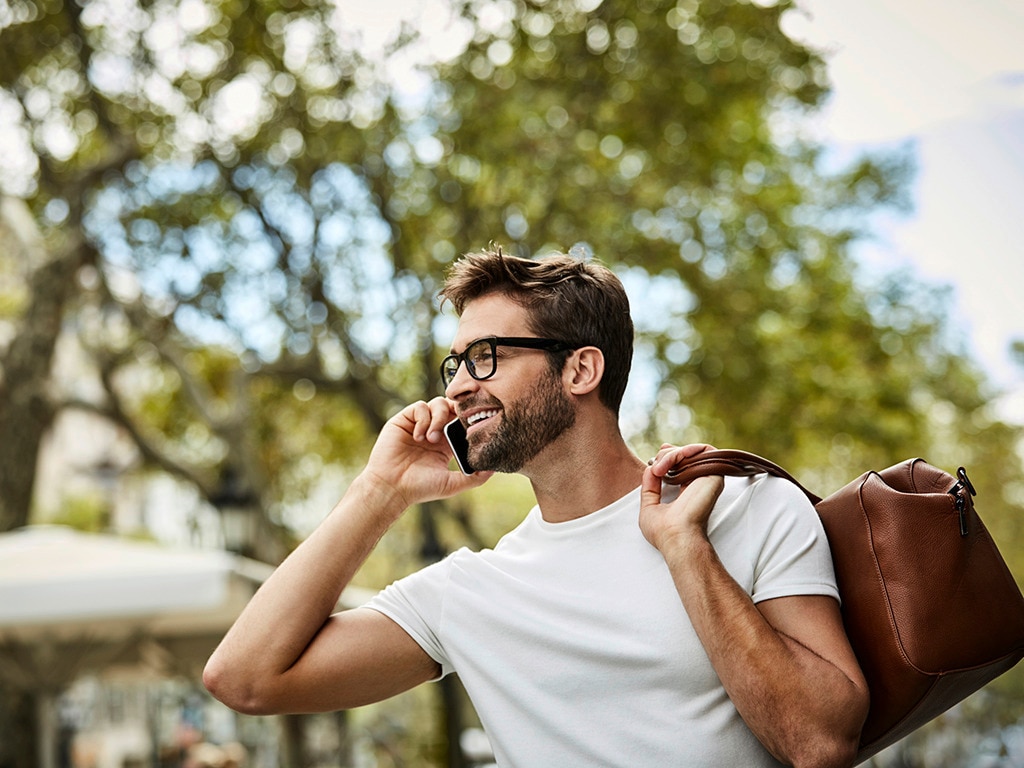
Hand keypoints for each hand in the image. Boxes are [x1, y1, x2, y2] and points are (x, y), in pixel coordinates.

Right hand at [360, 397, 492, 511]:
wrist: (392, 487)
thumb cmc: (420, 487)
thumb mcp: (452, 484)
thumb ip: (474, 477)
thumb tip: (494, 468)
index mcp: (446, 443)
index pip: (462, 422)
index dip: (470, 420)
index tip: (476, 425)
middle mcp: (433, 430)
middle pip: (452, 407)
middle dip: (458, 411)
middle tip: (460, 422)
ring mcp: (419, 424)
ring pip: (438, 403)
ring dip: (439, 418)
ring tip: (433, 439)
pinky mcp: (404, 420)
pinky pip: (420, 407)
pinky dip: (424, 419)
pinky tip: (420, 437)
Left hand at [639, 443, 722, 551]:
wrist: (677, 538)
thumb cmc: (663, 531)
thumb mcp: (649, 506)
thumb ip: (650, 486)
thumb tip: (651, 467)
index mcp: (687, 490)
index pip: (682, 463)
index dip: (668, 455)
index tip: (653, 462)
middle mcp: (699, 482)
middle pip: (685, 455)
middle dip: (665, 455)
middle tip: (654, 469)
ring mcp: (707, 477)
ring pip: (692, 451)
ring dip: (671, 454)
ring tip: (658, 469)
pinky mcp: (714, 474)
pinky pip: (703, 450)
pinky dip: (684, 450)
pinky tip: (668, 463)